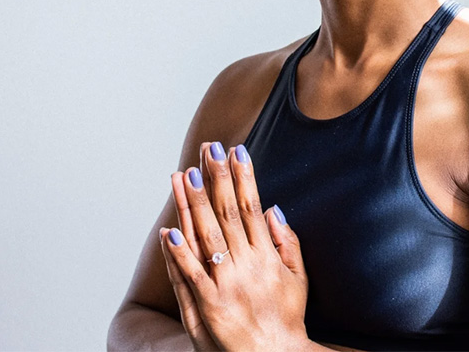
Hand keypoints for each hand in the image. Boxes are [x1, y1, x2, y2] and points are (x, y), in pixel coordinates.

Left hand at [159, 142, 309, 351]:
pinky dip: (180, 254)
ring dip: (195, 204)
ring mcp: (227, 285)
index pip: (251, 206)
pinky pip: (191, 277)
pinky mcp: (210, 307)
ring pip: (207, 237)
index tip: (235, 149)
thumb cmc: (287, 319)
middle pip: (227, 213)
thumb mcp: (299, 278)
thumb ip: (288, 243)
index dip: (243, 176)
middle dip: (217, 178)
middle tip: (208, 148)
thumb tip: (273, 209)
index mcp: (268, 255)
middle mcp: (248, 265)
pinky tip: (169, 231)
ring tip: (185, 175)